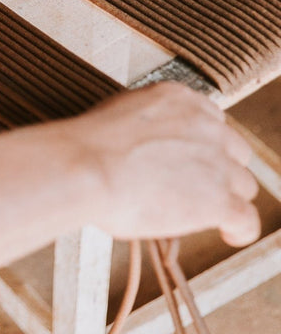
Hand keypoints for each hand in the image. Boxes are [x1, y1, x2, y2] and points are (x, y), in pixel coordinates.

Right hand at [62, 82, 258, 246]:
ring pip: (243, 184)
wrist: (86, 167)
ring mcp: (217, 162)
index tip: (189, 158)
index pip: (212, 120)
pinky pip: (247, 218)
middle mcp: (206, 125)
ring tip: (205, 213)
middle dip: (219, 169)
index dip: (202, 144)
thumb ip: (145, 125)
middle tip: (193, 186)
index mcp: (179, 99)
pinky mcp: (219, 199)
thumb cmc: (88, 147)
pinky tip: (229, 234)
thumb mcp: (120, 115)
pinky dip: (241, 229)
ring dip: (226, 197)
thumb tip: (143, 149)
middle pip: (234, 151)